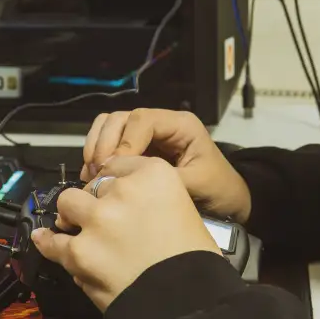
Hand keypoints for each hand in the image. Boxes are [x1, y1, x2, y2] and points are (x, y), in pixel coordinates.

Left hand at [31, 156, 219, 309]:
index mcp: (154, 176)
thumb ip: (154, 201)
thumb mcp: (186, 212)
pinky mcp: (80, 251)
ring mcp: (98, 219)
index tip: (115, 194)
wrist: (186, 303)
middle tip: (103, 220)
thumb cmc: (195, 262)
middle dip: (95, 200)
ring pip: (68, 204)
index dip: (114, 182)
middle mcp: (123, 191)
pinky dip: (48, 242)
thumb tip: (127, 208)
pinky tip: (45, 239)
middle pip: (93, 184)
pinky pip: (53, 242)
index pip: (119, 164)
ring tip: (76, 230)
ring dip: (72, 217)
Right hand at [81, 109, 251, 223]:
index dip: (124, 142)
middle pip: (120, 118)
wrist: (228, 200)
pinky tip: (92, 177)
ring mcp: (148, 135)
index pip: (142, 120)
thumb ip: (164, 179)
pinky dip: (97, 156)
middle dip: (105, 143)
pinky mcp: (138, 149)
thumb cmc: (219, 190)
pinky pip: (110, 143)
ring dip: (96, 147)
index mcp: (181, 125)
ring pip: (110, 126)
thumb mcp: (198, 184)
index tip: (113, 169)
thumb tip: (126, 179)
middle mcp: (162, 124)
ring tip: (91, 174)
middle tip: (96, 172)